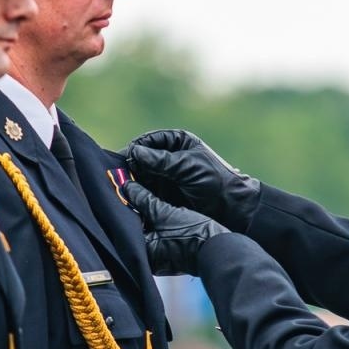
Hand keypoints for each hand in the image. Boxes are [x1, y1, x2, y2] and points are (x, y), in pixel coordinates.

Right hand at [123, 129, 261, 231]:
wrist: (232, 207)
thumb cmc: (214, 181)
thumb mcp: (187, 167)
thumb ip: (160, 160)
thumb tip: (134, 152)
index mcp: (178, 142)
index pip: (149, 140)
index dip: (136, 148)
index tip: (125, 157)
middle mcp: (169, 156)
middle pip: (142, 158)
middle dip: (130, 166)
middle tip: (116, 175)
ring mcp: (166, 175)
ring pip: (141, 174)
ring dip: (131, 181)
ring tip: (119, 188)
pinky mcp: (164, 192)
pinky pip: (146, 190)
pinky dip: (137, 193)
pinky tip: (128, 198)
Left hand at [124, 181, 228, 276]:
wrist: (220, 249)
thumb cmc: (193, 235)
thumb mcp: (165, 213)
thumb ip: (144, 199)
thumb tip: (127, 186)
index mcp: (143, 253)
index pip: (126, 226)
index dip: (125, 205)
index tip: (123, 188)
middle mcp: (148, 259)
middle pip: (136, 228)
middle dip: (136, 209)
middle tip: (132, 188)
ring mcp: (160, 258)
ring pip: (148, 230)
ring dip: (147, 214)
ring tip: (144, 193)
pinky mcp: (170, 254)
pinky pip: (158, 235)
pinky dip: (158, 222)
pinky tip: (158, 205)